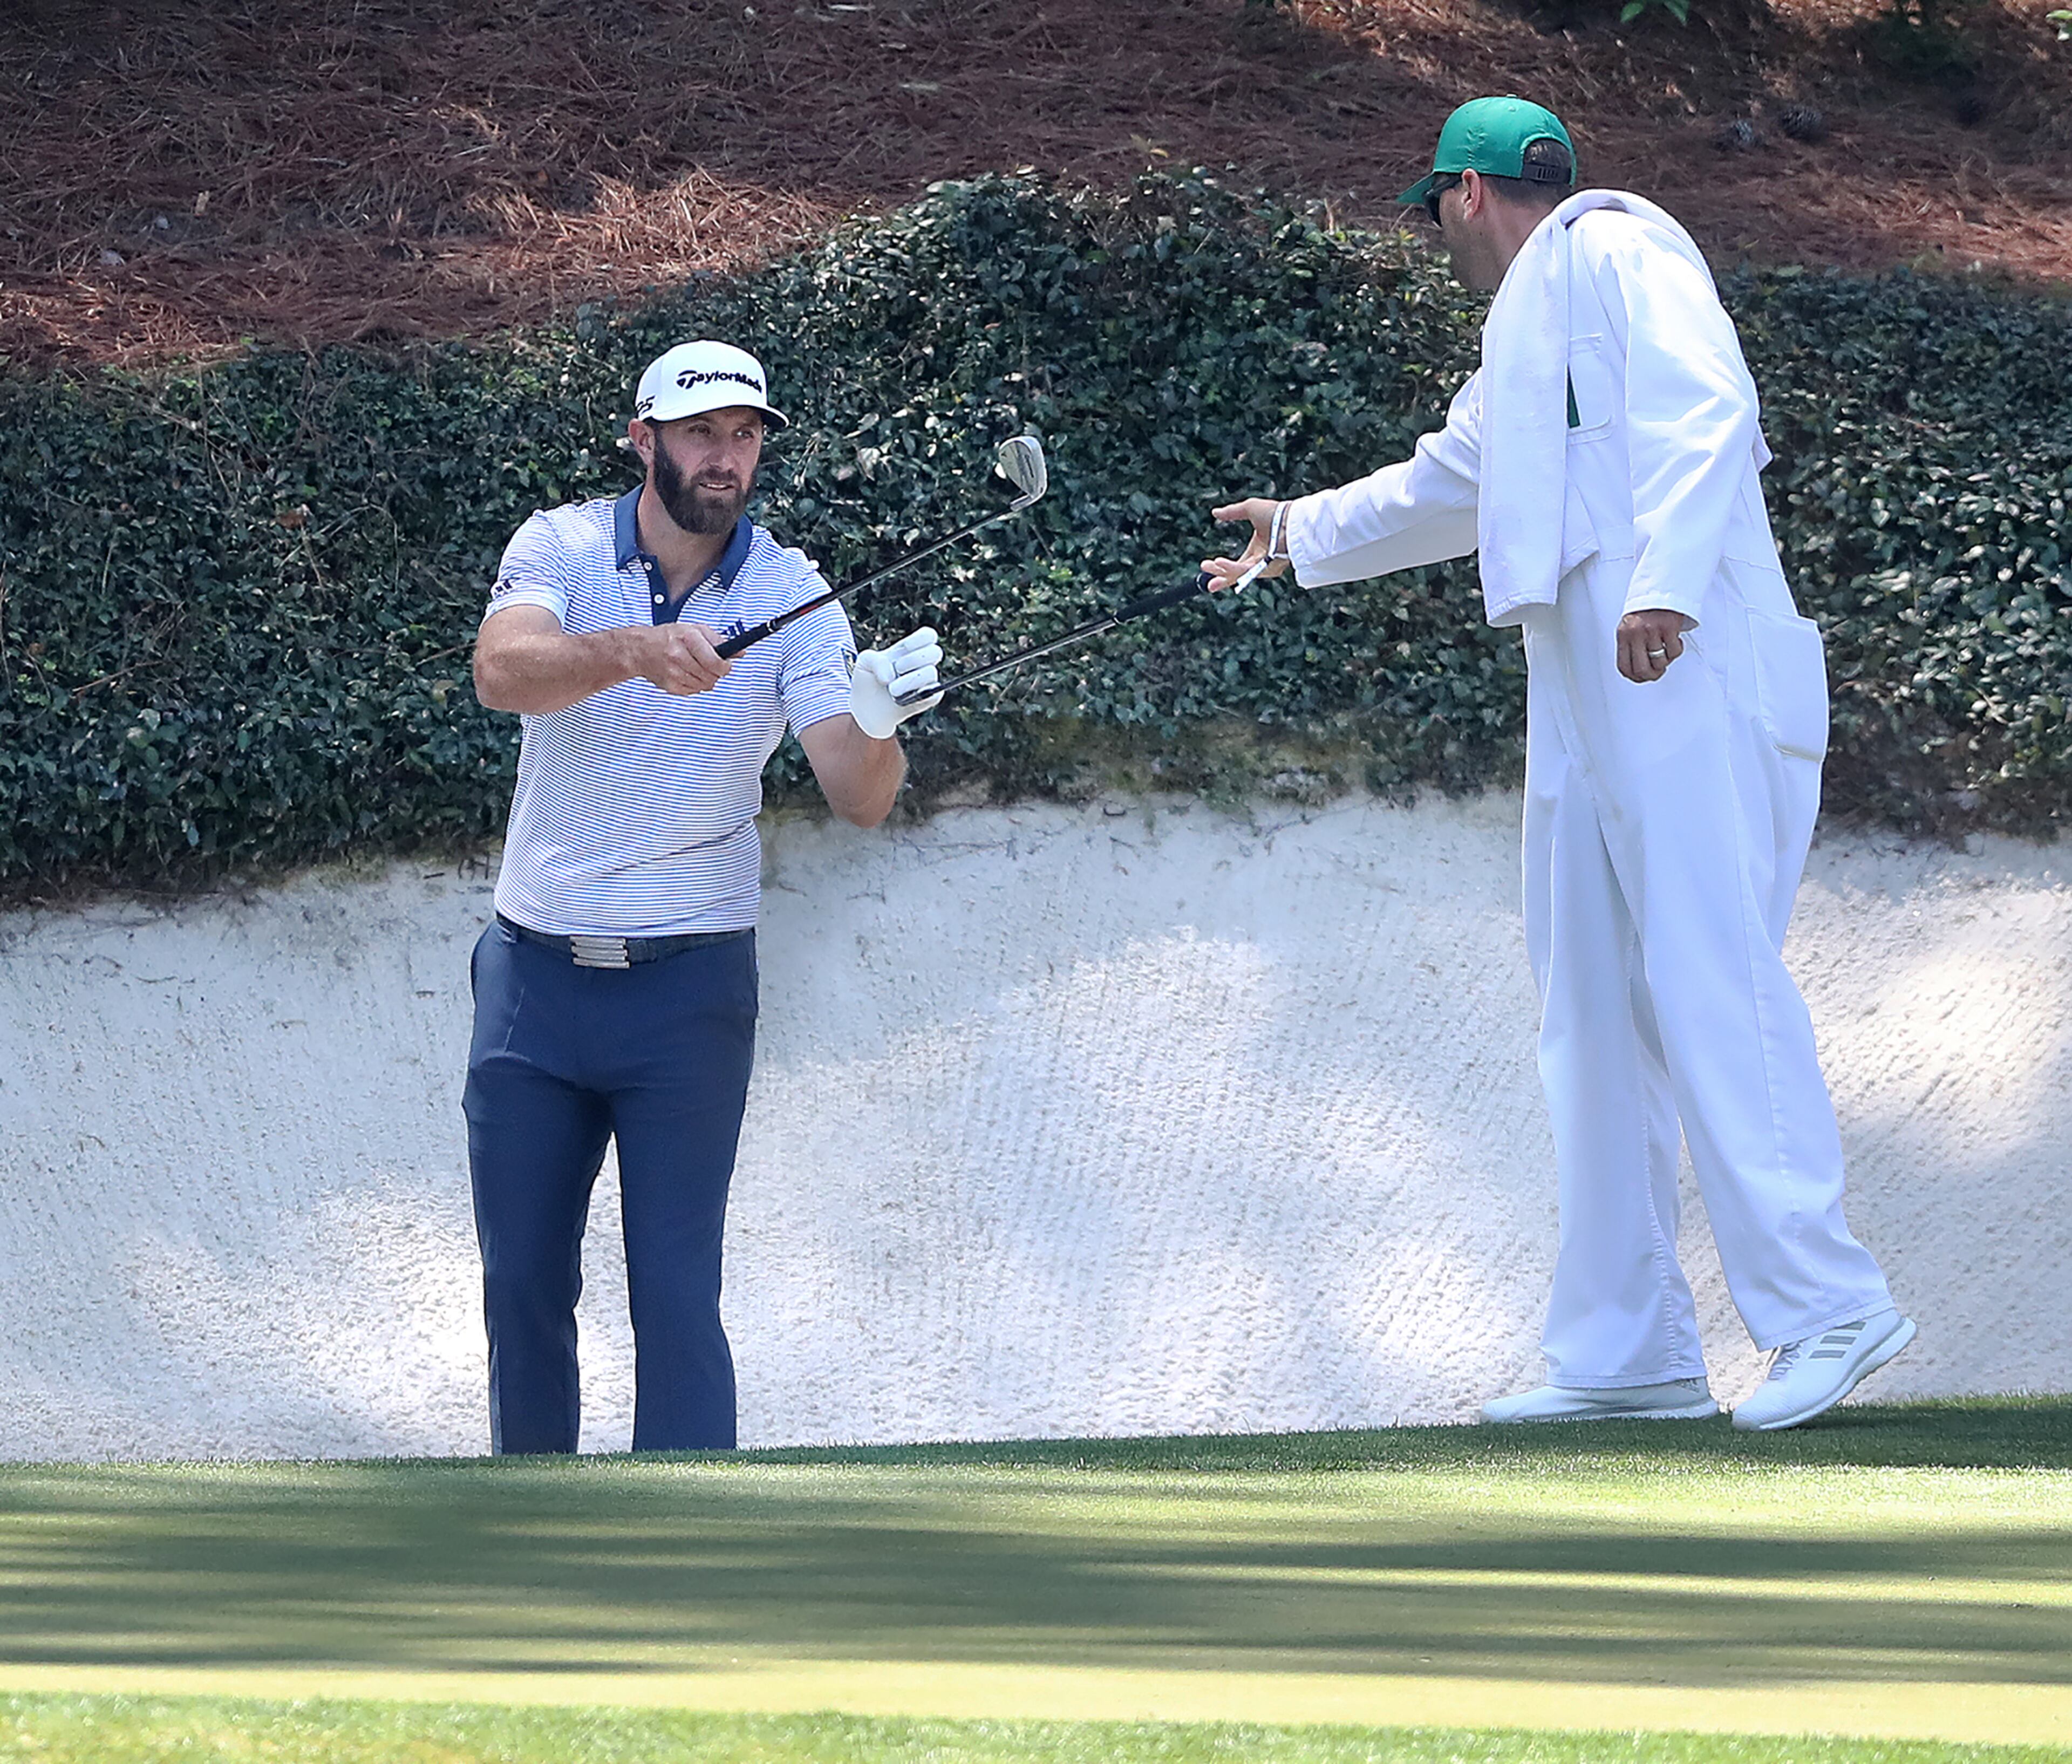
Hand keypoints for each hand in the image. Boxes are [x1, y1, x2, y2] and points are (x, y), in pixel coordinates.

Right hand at [633, 622, 730, 695]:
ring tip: (697, 667)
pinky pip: (694, 691)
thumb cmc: (669, 637)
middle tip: (711, 665)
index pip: (715, 661)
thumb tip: (739, 652)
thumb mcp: (695, 629)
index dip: (725, 666)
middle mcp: (679, 655)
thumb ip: (719, 640)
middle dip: (716, 672)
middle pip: (711, 675)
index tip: (726, 665)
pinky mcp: (671, 685)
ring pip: (704, 685)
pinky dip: (695, 684)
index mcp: (688, 638)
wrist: (641, 649)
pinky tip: (687, 673)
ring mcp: (674, 672)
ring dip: (706, 678)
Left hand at [849, 625, 942, 739]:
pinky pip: (935, 694)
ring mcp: (926, 682)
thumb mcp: (864, 662)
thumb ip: (876, 660)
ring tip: (892, 690)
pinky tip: (904, 700)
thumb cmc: (867, 680)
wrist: (866, 709)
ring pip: (931, 673)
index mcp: (909, 649)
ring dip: (910, 680)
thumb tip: (891, 677)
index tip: (904, 647)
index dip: (920, 638)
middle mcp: (921, 664)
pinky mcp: (927, 699)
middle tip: (898, 668)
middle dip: (913, 659)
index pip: (928, 636)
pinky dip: (920, 695)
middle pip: (935, 651)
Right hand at [1202, 496, 1291, 591]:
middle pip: (1236, 575)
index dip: (1221, 569)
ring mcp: (1265, 567)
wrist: (1292, 517)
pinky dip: (1233, 568)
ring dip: (1224, 571)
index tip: (1205, 566)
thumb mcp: (1250, 509)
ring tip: (1210, 564)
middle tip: (1206, 581)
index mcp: (1256, 552)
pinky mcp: (1270, 569)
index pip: (1236, 566)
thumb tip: (1215, 513)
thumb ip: (1231, 512)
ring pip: (1241, 574)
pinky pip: (1248, 571)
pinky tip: (1220, 563)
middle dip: (1220, 577)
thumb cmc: (1276, 513)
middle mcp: (1260, 563)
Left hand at [1617, 610, 1687, 683]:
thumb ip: (1630, 646)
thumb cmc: (1645, 610)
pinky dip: (1676, 650)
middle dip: (1651, 675)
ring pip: (1660, 662)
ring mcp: (1652, 631)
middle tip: (1657, 671)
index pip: (1624, 667)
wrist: (1662, 588)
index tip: (1641, 678)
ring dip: (1665, 661)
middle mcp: (1636, 634)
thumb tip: (1636, 672)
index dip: (1634, 677)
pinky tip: (1674, 641)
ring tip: (1665, 652)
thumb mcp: (1630, 627)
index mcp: (1623, 635)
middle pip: (1642, 670)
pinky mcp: (1668, 627)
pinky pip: (1674, 652)